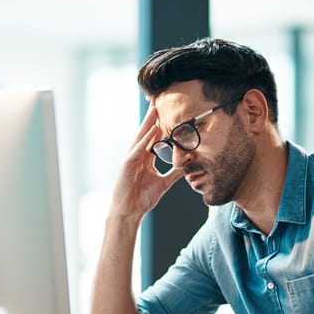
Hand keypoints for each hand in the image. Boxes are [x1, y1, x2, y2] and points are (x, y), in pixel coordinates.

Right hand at [110, 102, 183, 218]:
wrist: (130, 212)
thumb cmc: (142, 198)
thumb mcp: (163, 183)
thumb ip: (174, 174)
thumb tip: (187, 166)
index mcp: (145, 159)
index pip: (153, 138)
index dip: (160, 126)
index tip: (167, 113)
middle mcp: (137, 156)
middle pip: (146, 133)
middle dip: (152, 118)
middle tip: (159, 102)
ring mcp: (131, 159)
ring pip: (141, 137)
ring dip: (148, 123)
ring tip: (155, 109)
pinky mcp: (127, 165)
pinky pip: (137, 149)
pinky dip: (145, 139)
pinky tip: (153, 129)